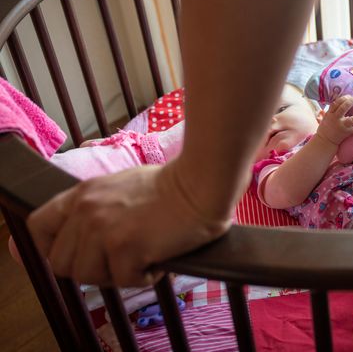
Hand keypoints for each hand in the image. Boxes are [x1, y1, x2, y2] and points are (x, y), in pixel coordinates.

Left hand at [27, 161, 232, 286]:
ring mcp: (103, 231)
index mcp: (82, 194)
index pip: (39, 227)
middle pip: (62, 263)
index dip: (53, 247)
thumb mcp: (119, 186)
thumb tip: (88, 237)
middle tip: (121, 260)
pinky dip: (146, 275)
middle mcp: (86, 212)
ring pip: (89, 277)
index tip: (76, 253)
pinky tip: (160, 256)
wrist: (201, 184)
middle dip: (91, 268)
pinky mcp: (125, 248)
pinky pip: (124, 280)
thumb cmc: (172, 185)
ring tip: (144, 256)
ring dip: (117, 274)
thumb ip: (97, 207)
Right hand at [316, 95, 352, 145]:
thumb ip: (332, 109)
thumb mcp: (326, 116)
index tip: (349, 96)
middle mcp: (336, 119)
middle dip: (351, 101)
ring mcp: (342, 126)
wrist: (325, 141)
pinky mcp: (346, 133)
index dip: (343, 98)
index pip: (336, 103)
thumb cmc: (326, 127)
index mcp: (330, 114)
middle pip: (343, 108)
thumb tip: (340, 100)